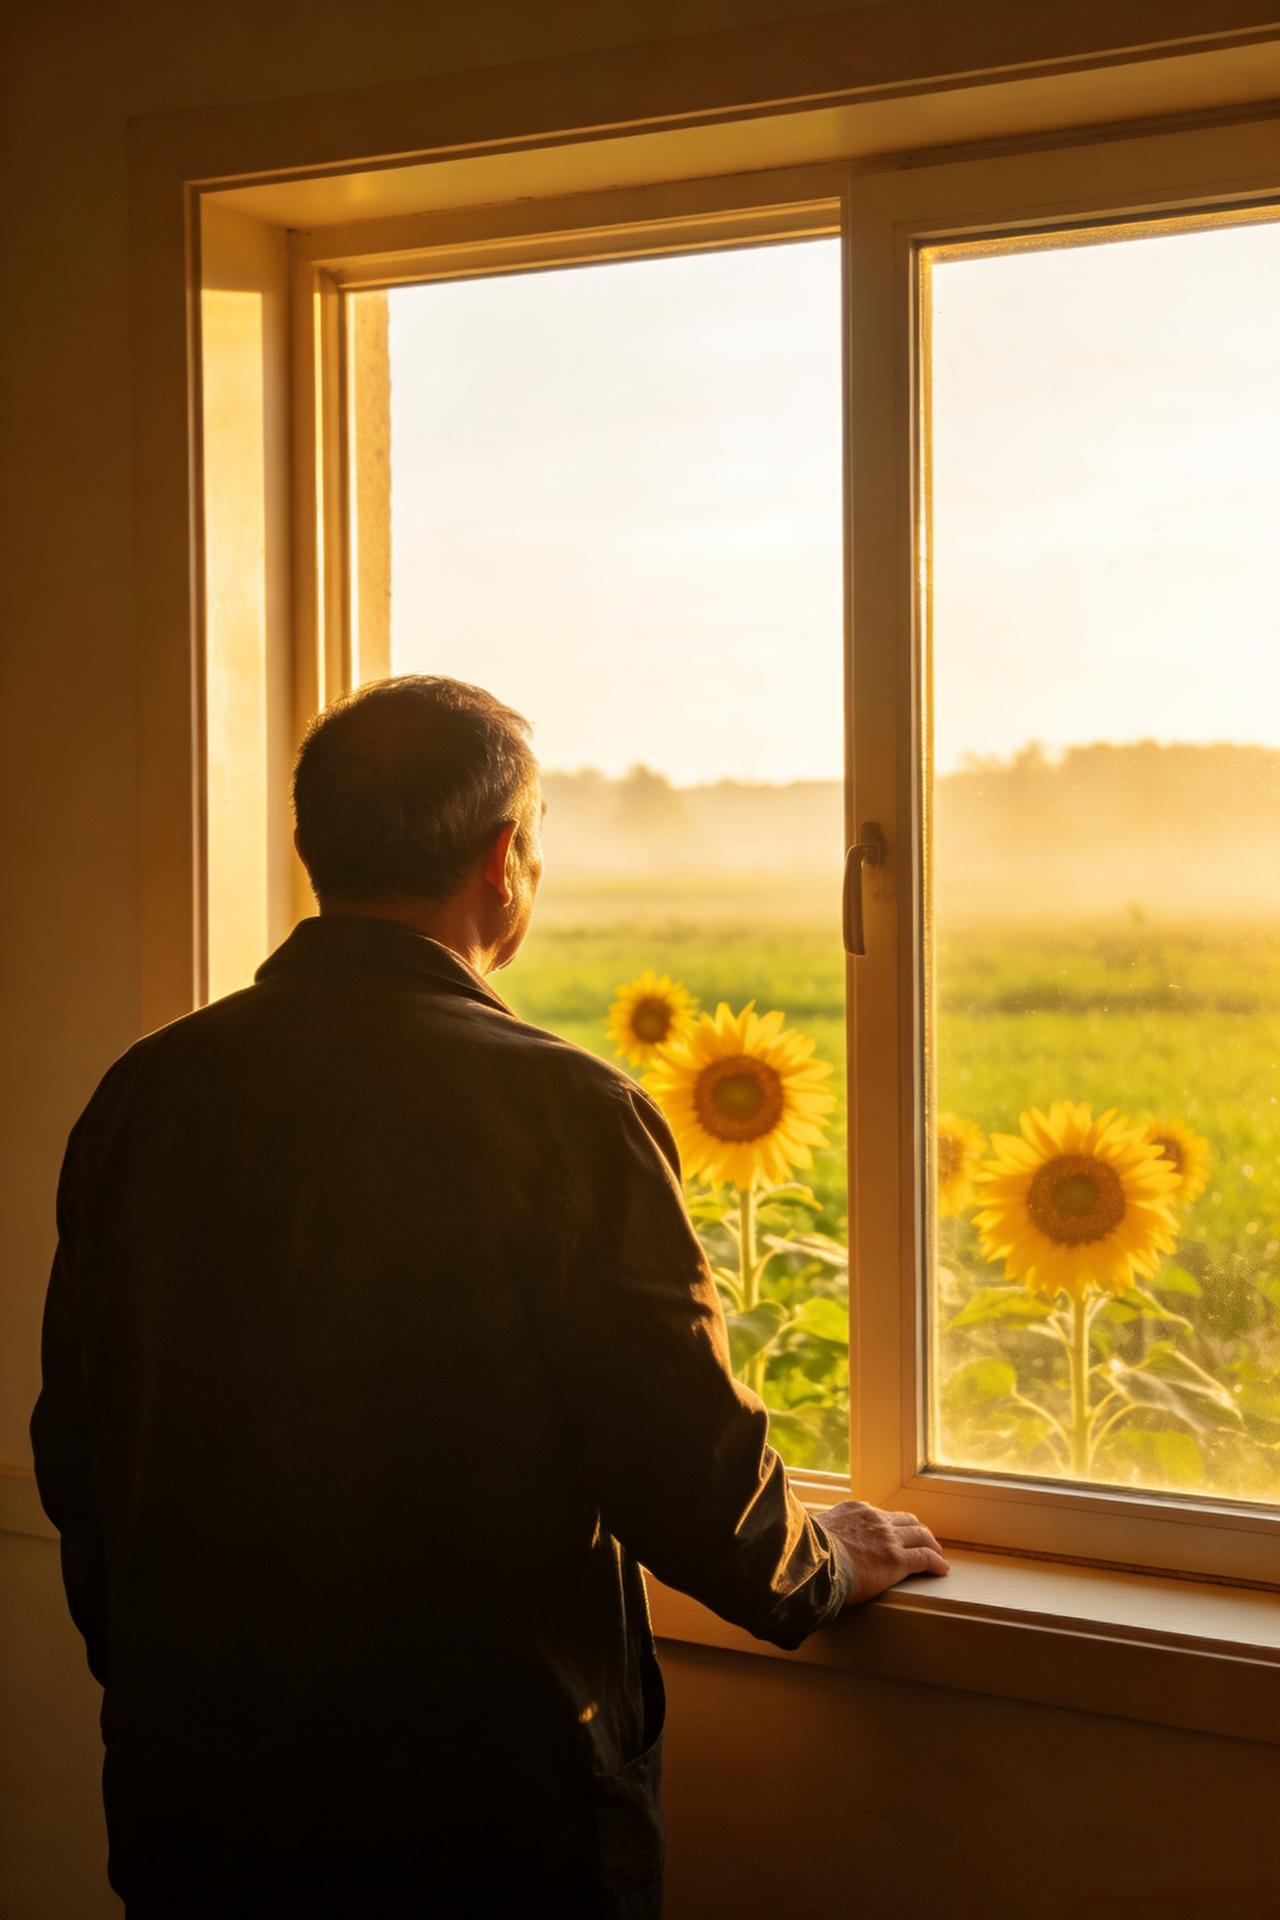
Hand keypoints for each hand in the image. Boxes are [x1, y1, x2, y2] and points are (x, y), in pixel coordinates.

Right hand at [814, 1500, 950, 1606]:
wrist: (811, 1562)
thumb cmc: (806, 1552)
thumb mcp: (811, 1531)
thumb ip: (819, 1532)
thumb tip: (808, 1540)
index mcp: (854, 1511)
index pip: (880, 1515)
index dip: (891, 1525)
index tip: (894, 1533)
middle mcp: (875, 1520)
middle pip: (906, 1521)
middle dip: (917, 1531)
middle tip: (924, 1541)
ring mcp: (888, 1539)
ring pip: (920, 1536)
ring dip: (930, 1544)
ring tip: (937, 1553)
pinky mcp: (896, 1561)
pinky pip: (924, 1558)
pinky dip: (935, 1562)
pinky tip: (941, 1569)